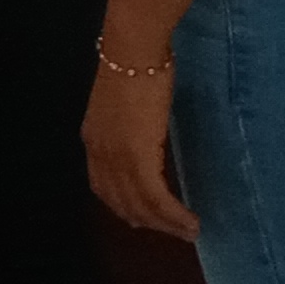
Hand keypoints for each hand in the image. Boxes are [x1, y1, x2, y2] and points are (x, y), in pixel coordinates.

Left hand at [82, 58, 197, 239]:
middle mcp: (101, 155)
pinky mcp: (138, 157)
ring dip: (166, 225)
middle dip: (147, 221)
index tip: (142, 217)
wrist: (134, 50)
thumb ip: (129, 121)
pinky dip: (173, 214)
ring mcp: (117, 158)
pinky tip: (190, 221)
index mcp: (94, 140)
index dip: (123, 205)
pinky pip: (157, 197)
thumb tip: (144, 129)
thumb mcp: (124, 99)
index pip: (103, 187)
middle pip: (122, 202)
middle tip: (172, 232)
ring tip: (189, 233)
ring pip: (141, 206)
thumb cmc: (135, 63)